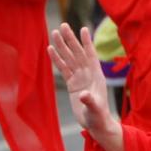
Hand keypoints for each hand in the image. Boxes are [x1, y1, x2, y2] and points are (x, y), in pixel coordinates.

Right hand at [48, 23, 116, 140]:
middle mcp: (88, 74)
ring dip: (62, 46)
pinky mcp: (72, 84)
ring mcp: (80, 78)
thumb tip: (83, 95)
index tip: (83, 28)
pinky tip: (51, 49)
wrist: (96, 124)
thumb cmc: (99, 117)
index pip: (91, 55)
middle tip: (63, 26)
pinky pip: (63, 68)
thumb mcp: (95, 109)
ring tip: (54, 32)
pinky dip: (57, 59)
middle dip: (70, 40)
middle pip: (78, 53)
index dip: (87, 42)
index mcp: (97, 76)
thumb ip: (90, 101)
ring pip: (69, 58)